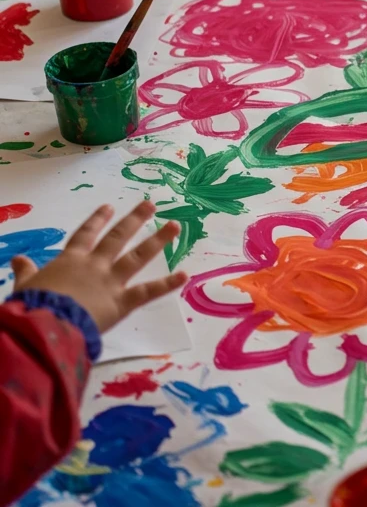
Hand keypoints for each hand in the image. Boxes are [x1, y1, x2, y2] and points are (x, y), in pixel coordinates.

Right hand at [10, 201, 186, 334]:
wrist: (44, 324)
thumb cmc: (31, 306)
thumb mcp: (25, 286)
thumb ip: (26, 272)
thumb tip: (17, 259)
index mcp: (70, 260)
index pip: (85, 235)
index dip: (97, 220)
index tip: (109, 207)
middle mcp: (94, 265)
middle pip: (117, 237)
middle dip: (134, 220)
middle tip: (150, 205)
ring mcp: (111, 281)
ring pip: (139, 256)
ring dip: (158, 240)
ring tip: (175, 226)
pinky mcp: (122, 302)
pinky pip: (148, 292)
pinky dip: (167, 284)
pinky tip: (185, 275)